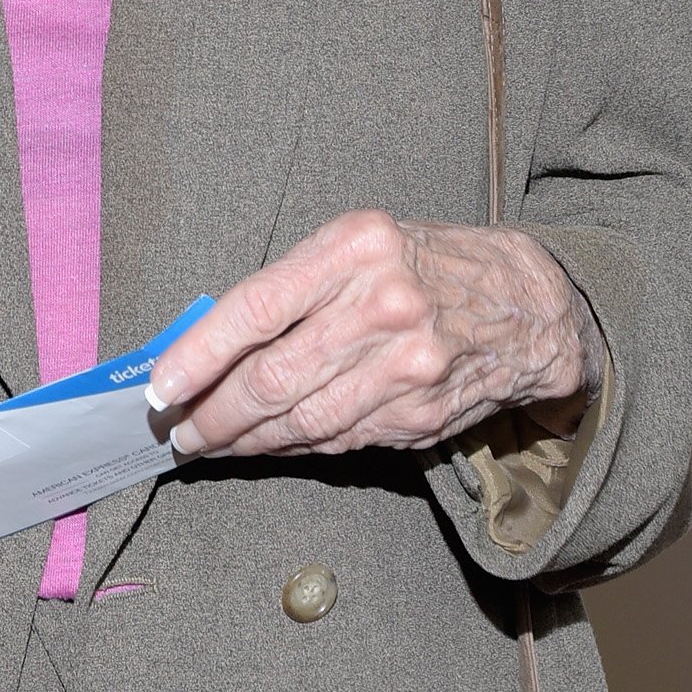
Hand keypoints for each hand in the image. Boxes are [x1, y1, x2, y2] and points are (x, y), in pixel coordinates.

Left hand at [148, 211, 603, 463]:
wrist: (529, 302)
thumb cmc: (420, 263)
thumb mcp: (358, 243)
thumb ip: (292, 288)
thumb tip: (211, 345)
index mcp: (354, 246)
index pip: (257, 307)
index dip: (200, 354)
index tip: (162, 385)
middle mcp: (382, 305)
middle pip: (273, 375)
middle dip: (214, 412)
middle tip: (178, 429)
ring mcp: (407, 366)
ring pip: (303, 419)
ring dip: (246, 440)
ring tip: (210, 443)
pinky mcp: (422, 414)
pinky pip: (340, 440)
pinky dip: (294, 448)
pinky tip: (265, 446)